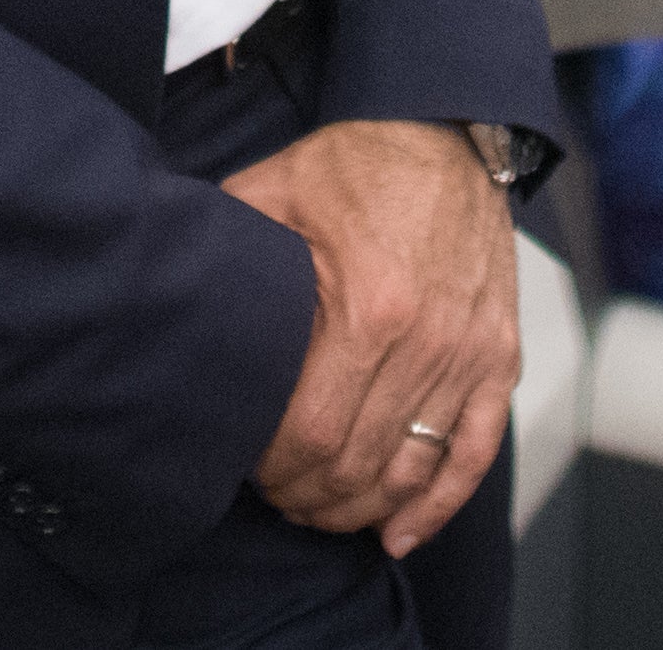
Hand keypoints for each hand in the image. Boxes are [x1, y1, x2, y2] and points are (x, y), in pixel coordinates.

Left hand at [222, 121, 519, 555]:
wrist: (448, 132)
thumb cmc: (359, 164)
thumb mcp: (273, 191)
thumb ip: (227, 251)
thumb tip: (164, 292)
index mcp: (368, 308)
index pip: (314, 434)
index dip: (277, 470)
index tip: (251, 471)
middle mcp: (427, 342)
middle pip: (360, 465)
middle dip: (311, 498)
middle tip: (279, 499)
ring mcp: (469, 354)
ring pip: (413, 470)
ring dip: (363, 507)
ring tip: (323, 511)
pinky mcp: (499, 356)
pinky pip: (476, 451)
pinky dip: (440, 502)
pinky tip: (402, 530)